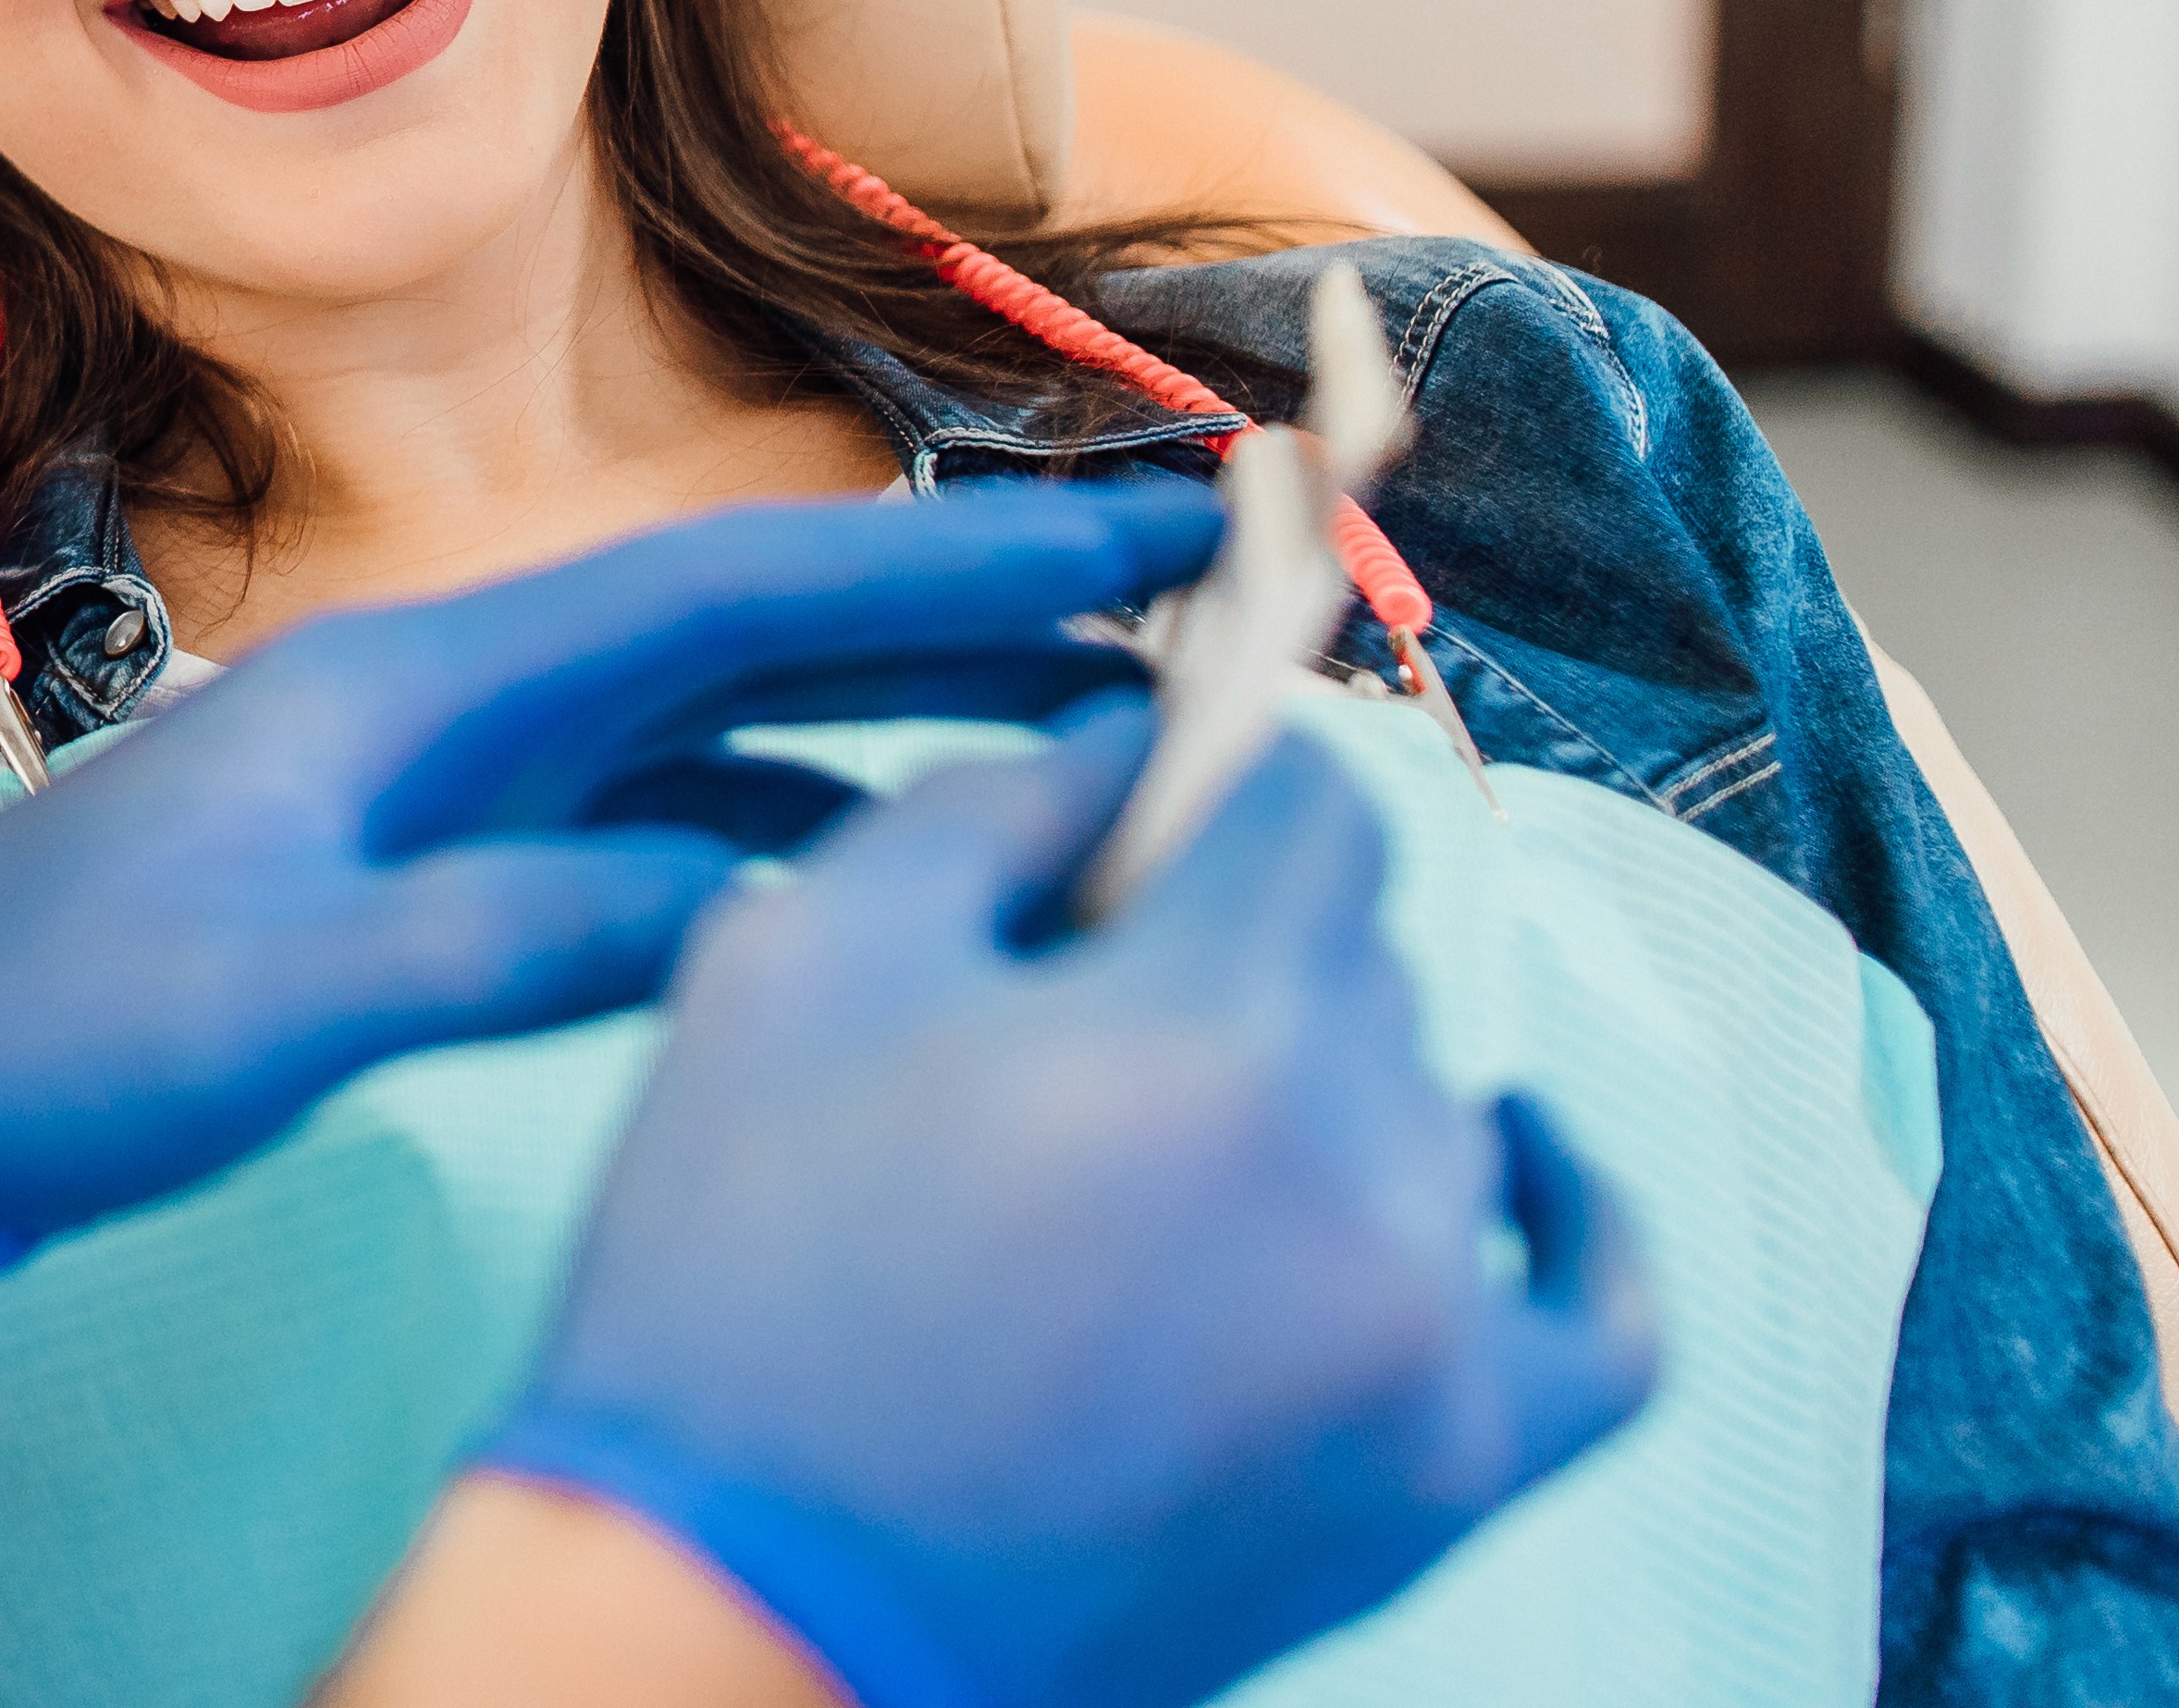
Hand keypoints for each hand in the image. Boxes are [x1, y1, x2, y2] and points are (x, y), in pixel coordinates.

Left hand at [0, 483, 1221, 1279]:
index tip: (1129, 531)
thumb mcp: (269, 996)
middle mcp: (454, 692)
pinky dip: (805, 807)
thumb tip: (741, 900)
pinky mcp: (441, 853)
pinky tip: (904, 854)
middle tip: (1191, 594)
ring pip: (730, 706)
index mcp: (424, 681)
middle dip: (971, 600)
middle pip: (759, 617)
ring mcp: (452, 770)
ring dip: (905, 701)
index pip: (733, 585)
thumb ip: (493, 941)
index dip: (946, 557)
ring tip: (1100, 719)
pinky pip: (672, 799)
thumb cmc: (49, 1026)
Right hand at [479, 707, 1658, 1707]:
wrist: (745, 1606)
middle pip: (1366, 954)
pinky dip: (1566, 1211)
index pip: (1313, 803)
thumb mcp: (794, 958)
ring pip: (1436, 1105)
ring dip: (1325, 1079)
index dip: (1222, 770)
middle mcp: (1367, 1174)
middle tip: (1081, 1005)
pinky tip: (1507, 1151)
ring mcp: (1435, 1344)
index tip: (1150, 793)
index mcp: (1206, 1028)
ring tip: (1161, 1140)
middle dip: (1235, 941)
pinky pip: (1601, 1314)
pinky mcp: (1453, 1478)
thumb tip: (1132, 735)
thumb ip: (986, 802)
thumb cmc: (739, 1273)